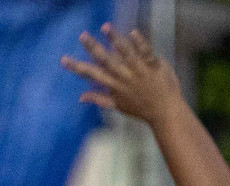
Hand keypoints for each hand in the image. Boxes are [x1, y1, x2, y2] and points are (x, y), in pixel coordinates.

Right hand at [62, 25, 183, 125]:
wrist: (166, 113)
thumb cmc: (141, 109)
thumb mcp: (118, 106)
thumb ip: (99, 99)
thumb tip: (80, 97)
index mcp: (114, 86)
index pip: (92, 74)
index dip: (77, 67)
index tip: (63, 59)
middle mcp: (124, 77)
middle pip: (106, 60)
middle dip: (93, 48)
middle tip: (82, 35)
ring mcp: (139, 71)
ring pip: (125, 53)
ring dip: (115, 39)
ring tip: (105, 27)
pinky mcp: (153, 66)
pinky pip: (146, 53)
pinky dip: (140, 43)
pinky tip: (133, 32)